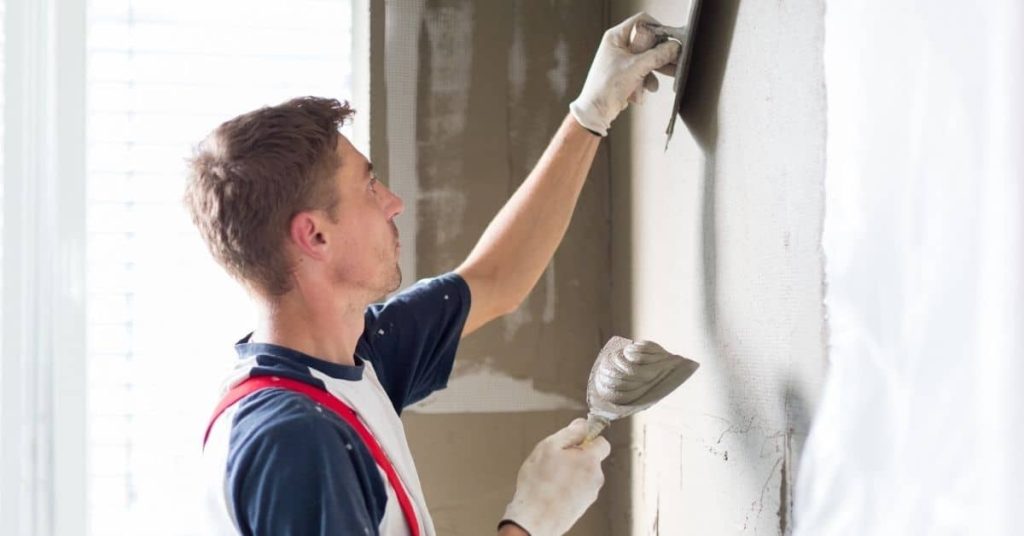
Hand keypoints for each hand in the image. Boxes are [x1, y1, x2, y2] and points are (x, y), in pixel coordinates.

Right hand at [499, 419, 610, 535]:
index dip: (587, 438)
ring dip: (570, 472)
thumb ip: (569, 432)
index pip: (602, 442)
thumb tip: (582, 424)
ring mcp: (590, 494)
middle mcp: (596, 478)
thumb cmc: (539, 485)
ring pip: (583, 474)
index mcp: (591, 461)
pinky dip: (567, 487)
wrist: (535, 519)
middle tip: (555, 460)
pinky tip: (551, 490)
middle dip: (576, 456)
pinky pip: (578, 489)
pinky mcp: (583, 506)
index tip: (574, 440)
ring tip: (550, 478)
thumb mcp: (549, 447)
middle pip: (591, 458)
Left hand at [569, 12, 680, 135]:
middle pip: (648, 42)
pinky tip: (642, 91)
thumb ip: (657, 56)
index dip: (657, 29)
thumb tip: (674, 47)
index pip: (642, 22)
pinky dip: (645, 82)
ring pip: (648, 59)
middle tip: (674, 61)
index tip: (670, 41)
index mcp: (616, 37)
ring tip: (659, 80)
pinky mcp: (627, 74)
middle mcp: (619, 46)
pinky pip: (644, 72)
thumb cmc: (605, 87)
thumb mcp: (635, 68)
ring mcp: (623, 60)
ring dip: (653, 72)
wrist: (597, 112)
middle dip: (660, 55)